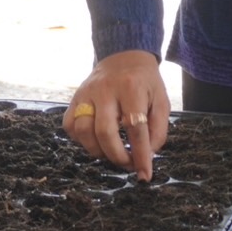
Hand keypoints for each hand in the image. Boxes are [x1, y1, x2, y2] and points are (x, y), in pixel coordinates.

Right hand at [62, 50, 169, 181]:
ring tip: (111, 154)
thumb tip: (148, 156)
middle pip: (104, 131)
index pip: (135, 127)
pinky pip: (70, 126)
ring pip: (83, 130)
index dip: (140, 154)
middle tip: (128, 164)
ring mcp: (86, 93)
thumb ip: (158, 129)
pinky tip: (95, 141)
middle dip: (116, 156)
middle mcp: (105, 89)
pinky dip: (80, 140)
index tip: (144, 174)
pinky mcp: (74, 98)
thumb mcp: (161, 100)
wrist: (124, 56)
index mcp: (131, 88)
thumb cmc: (145, 82)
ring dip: (97, 151)